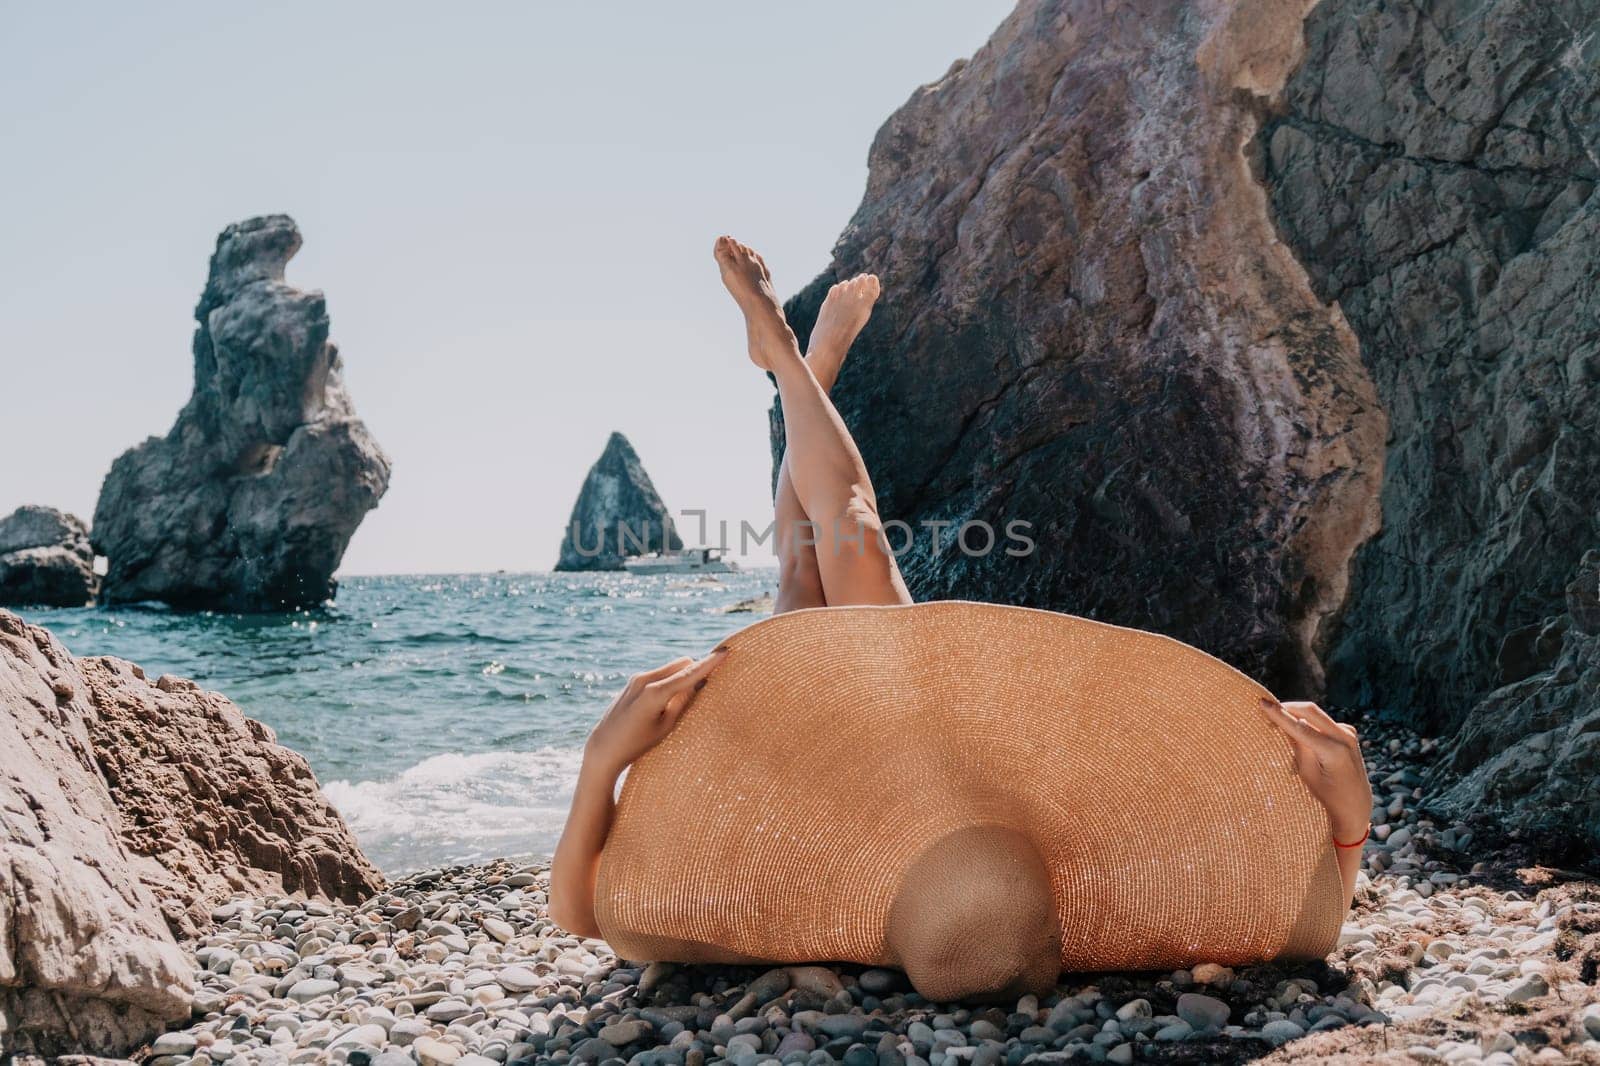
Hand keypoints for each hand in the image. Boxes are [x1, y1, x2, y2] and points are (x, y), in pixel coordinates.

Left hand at [584, 651, 727, 777]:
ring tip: (679, 704)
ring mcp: (636, 679)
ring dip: (681, 677)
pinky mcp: (632, 683)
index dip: (709, 663)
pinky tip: (664, 704)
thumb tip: (700, 682)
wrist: (604, 748)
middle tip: (702, 692)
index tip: (725, 651)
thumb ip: (684, 702)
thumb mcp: (666, 727)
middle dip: (694, 671)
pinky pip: (659, 674)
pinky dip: (668, 682)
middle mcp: (644, 679)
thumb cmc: (637, 744)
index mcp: (655, 692)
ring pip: (670, 668)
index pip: (689, 673)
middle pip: (682, 664)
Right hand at [1258, 696, 1373, 841]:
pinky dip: (1309, 723)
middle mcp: (1345, 737)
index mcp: (1334, 750)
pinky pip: (1323, 722)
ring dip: (1297, 715)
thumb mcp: (1307, 775)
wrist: (1355, 808)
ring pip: (1316, 715)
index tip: (1262, 701)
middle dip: (1288, 707)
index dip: (1279, 714)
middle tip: (1267, 707)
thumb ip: (1298, 747)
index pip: (1300, 727)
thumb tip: (1288, 723)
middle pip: (1310, 711)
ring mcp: (1349, 734)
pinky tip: (1298, 732)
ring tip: (1277, 722)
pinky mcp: (1349, 734)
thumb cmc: (1328, 798)